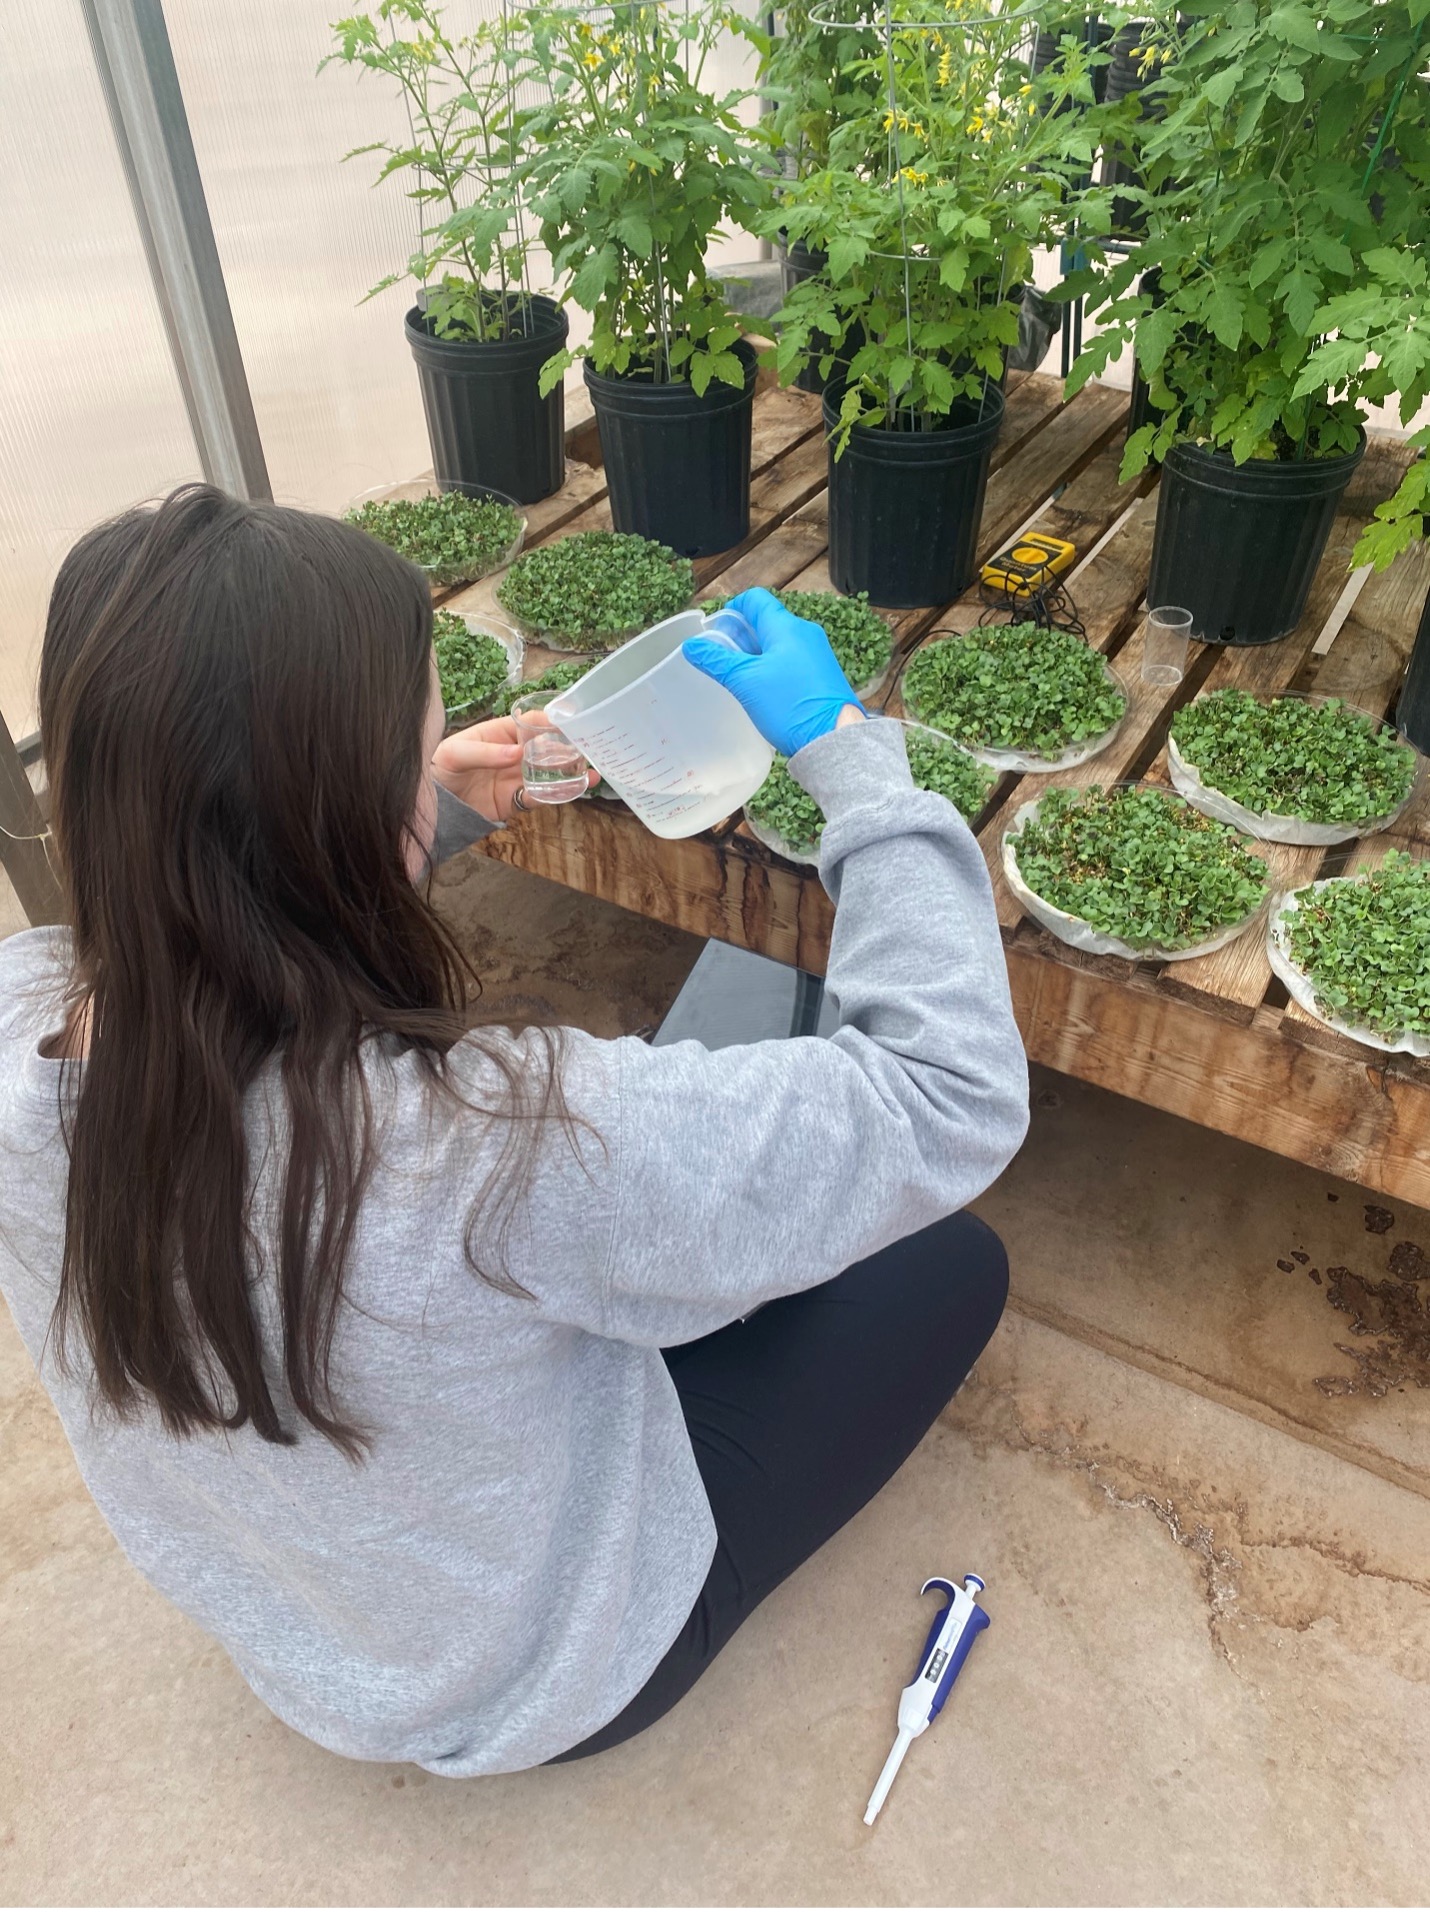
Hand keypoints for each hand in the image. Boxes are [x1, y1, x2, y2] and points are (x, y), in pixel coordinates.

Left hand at [432, 716, 595, 821]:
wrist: (432, 807)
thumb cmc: (440, 769)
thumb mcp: (454, 754)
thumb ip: (484, 752)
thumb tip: (517, 754)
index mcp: (501, 734)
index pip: (532, 723)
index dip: (551, 722)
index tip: (570, 725)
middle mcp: (514, 754)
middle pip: (547, 748)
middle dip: (568, 749)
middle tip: (588, 751)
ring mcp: (517, 777)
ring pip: (550, 773)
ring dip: (571, 772)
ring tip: (591, 773)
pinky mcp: (516, 801)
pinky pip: (542, 796)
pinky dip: (559, 795)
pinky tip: (575, 789)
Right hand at [681, 587, 863, 757]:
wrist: (833, 738)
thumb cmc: (789, 705)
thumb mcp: (744, 681)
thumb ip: (716, 660)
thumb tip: (692, 645)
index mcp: (786, 626)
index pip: (755, 599)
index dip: (732, 609)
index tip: (716, 630)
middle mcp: (805, 633)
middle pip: (766, 621)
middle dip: (741, 635)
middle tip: (722, 657)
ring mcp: (817, 653)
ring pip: (779, 642)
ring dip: (756, 653)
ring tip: (739, 676)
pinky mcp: (822, 674)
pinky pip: (792, 659)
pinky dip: (772, 666)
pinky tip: (762, 688)